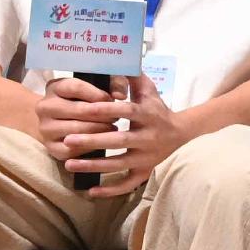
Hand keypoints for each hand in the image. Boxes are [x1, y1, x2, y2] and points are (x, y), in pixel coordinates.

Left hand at [40, 73, 186, 194]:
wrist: (182, 133)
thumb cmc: (158, 109)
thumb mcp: (149, 90)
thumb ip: (133, 76)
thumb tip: (117, 58)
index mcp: (148, 115)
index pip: (126, 112)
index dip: (106, 110)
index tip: (85, 109)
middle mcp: (149, 137)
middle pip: (120, 141)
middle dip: (93, 141)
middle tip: (68, 140)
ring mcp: (147, 157)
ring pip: (120, 164)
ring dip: (94, 165)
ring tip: (69, 164)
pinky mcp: (146, 171)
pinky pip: (128, 183)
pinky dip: (110, 189)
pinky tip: (90, 190)